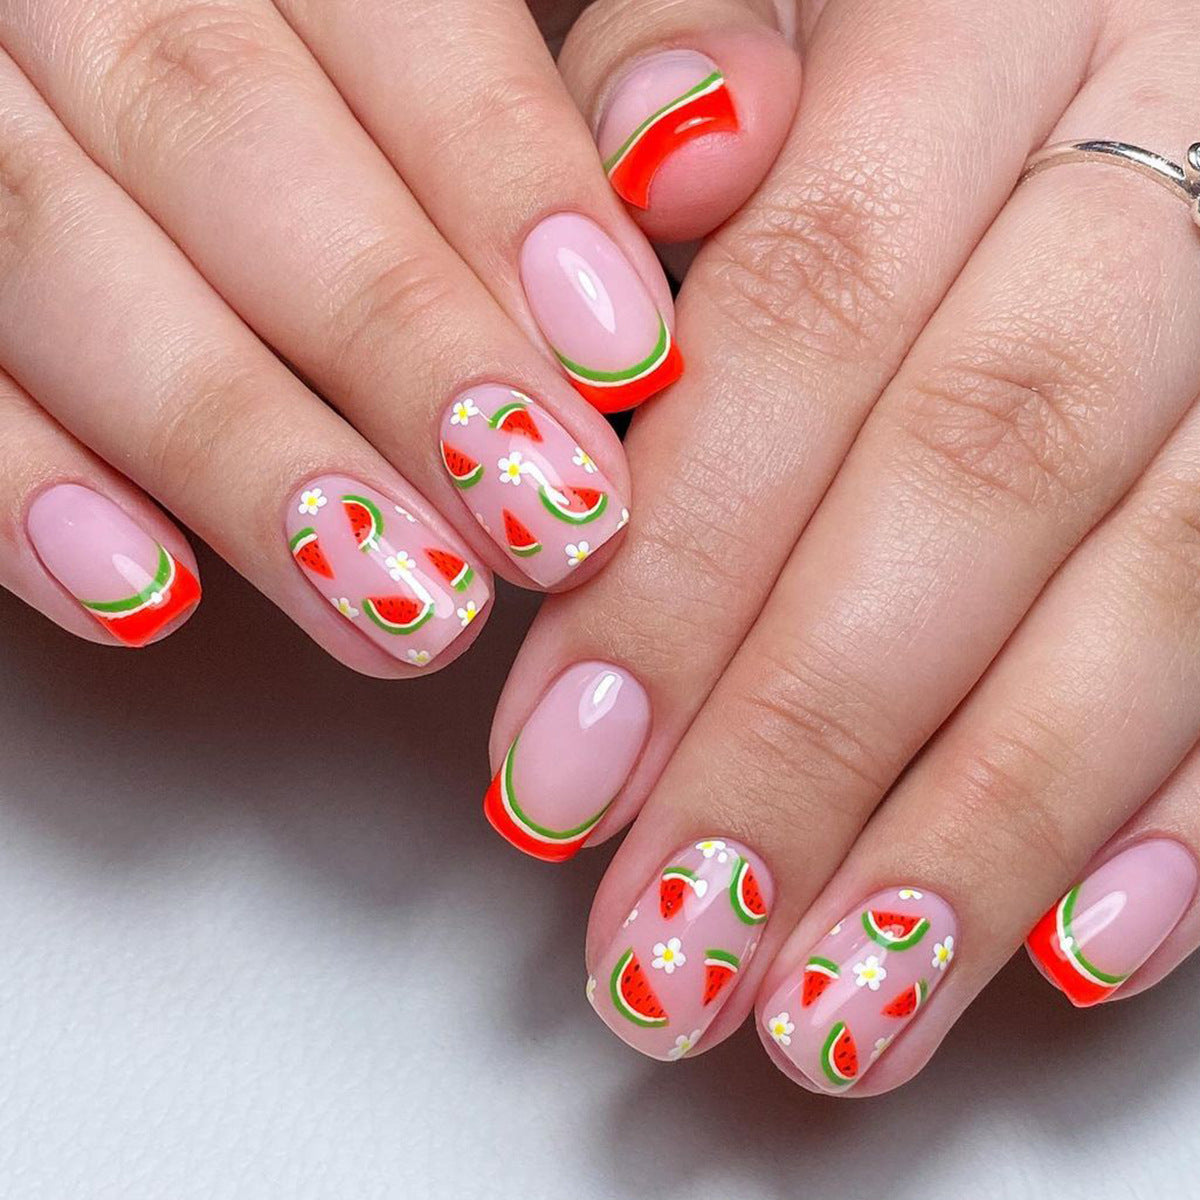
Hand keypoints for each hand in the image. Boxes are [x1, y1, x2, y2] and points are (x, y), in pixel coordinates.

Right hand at [0, 0, 793, 668]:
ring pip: (54, 250)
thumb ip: (577, 57)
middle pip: (226, 135)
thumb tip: (693, 143)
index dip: (507, 188)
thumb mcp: (445, 16)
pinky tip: (145, 593)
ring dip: (242, 453)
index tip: (625, 361)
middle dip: (395, 348)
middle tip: (543, 523)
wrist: (115, 51)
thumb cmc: (344, 63)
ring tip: (403, 607)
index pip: (396, 11)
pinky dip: (19, 483)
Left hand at [488, 0, 1199, 1091]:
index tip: (557, 777)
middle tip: (674, 944)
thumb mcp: (792, 7)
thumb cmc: (906, 55)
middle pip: (972, 476)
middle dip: (806, 741)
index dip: (674, 567)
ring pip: (1147, 592)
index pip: (801, 318)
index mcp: (987, 17)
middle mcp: (1163, 147)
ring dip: (979, 830)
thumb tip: (659, 162)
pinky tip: (1078, 948)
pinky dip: (1188, 812)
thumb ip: (679, 62)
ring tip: (832, 1014)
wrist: (1123, 48)